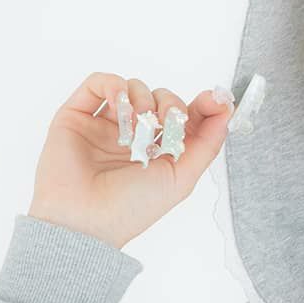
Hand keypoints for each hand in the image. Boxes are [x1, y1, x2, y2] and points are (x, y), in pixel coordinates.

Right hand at [30, 72, 234, 250]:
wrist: (86, 219)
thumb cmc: (131, 207)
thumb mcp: (182, 178)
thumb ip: (207, 144)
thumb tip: (225, 110)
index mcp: (157, 153)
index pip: (183, 119)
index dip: (200, 106)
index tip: (214, 100)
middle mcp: (132, 138)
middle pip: (160, 99)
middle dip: (170, 105)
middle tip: (166, 123)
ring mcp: (105, 125)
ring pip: (133, 88)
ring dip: (143, 100)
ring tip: (137, 126)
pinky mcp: (77, 115)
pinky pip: (98, 83)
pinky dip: (114, 86)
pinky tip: (120, 106)